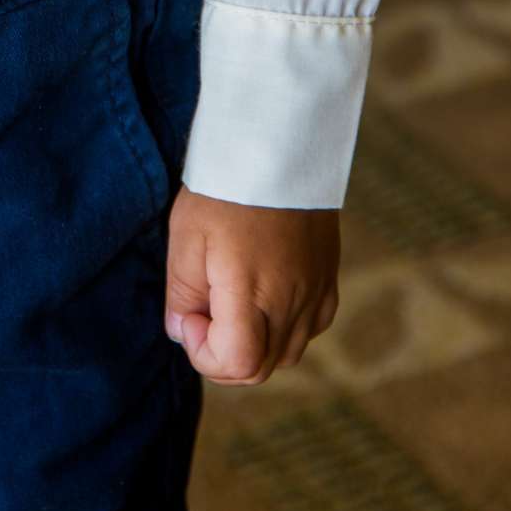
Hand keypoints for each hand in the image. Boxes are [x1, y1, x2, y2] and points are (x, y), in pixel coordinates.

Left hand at [164, 186, 338, 382]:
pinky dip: (285, 328)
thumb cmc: (225, 187)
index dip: (204, 355)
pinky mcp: (329, 278)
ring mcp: (316, 292)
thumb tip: (181, 331)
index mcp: (253, 292)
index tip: (190, 315)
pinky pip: (311, 328)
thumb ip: (182, 292)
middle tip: (203, 310)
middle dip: (223, 355)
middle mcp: (292, 302)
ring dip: (254, 344)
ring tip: (230, 299)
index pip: (239, 365)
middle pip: (261, 368)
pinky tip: (264, 295)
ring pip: (288, 353)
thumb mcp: (187, 235)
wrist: (278, 143)